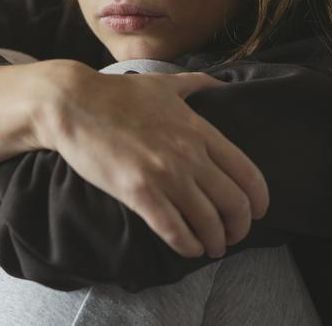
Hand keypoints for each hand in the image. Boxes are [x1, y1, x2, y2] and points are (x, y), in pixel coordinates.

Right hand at [36, 65, 269, 259]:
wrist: (73, 103)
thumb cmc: (116, 94)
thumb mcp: (164, 83)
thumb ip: (197, 84)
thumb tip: (221, 83)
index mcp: (199, 130)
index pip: (248, 173)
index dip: (258, 200)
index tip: (257, 212)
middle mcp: (189, 154)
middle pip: (234, 203)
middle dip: (239, 227)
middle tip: (233, 235)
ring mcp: (164, 175)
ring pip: (208, 222)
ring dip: (215, 242)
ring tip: (212, 248)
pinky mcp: (138, 192)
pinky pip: (174, 230)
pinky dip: (188, 245)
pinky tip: (189, 248)